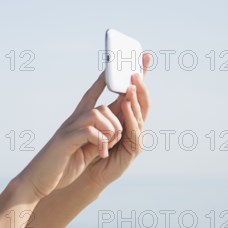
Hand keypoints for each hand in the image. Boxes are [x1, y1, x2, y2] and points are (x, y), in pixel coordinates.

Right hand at [15, 53, 150, 199]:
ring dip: (111, 131)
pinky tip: (101, 154)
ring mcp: (69, 129)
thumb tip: (112, 130)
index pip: (91, 95)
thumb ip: (97, 138)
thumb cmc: (61, 166)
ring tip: (108, 147)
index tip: (112, 66)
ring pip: (99, 114)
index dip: (102, 80)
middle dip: (118, 121)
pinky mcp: (66, 140)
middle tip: (116, 140)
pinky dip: (101, 142)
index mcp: (77, 122)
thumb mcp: (84, 150)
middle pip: (103, 106)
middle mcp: (73, 121)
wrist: (38, 180)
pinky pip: (91, 131)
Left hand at [84, 53, 151, 189]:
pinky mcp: (132, 151)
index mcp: (125, 115)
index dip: (141, 74)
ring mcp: (135, 137)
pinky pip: (134, 131)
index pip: (135, 91)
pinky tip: (126, 107)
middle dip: (141, 84)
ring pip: (140, 115)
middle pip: (142, 101)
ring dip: (136, 100)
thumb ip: (103, 102)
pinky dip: (130, 118)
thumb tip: (106, 75)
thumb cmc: (88, 145)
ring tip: (132, 86)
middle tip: (136, 69)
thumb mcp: (95, 119)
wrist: (84, 172)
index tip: (143, 55)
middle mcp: (133, 124)